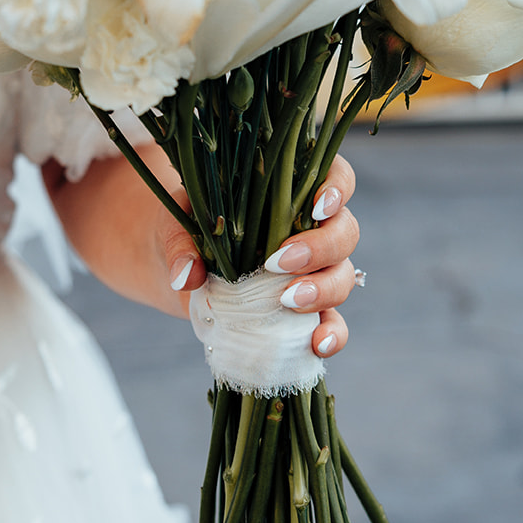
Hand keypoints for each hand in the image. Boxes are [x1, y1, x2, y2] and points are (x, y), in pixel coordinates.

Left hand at [165, 154, 359, 358]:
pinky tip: (317, 345)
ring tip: (287, 301)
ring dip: (324, 289)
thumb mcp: (176, 226)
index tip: (317, 205)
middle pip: (345, 231)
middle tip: (279, 262)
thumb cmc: (187, 232)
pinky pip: (333, 322)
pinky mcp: (306, 311)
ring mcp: (314, 272)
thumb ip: (181, 244)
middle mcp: (313, 230)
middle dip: (321, 247)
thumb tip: (187, 275)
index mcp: (291, 192)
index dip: (338, 188)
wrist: (179, 270)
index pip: (335, 178)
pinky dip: (333, 333)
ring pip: (344, 275)